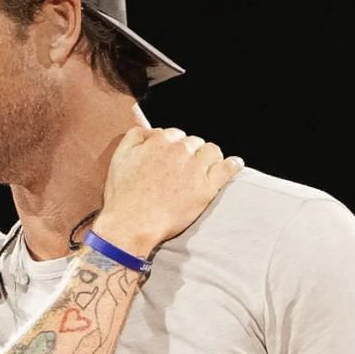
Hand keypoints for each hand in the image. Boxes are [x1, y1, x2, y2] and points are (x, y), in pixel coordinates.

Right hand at [94, 127, 242, 258]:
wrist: (132, 224)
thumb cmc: (123, 195)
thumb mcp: (120, 157)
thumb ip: (136, 137)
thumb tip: (151, 130)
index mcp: (159, 141)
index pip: (174, 135)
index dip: (172, 147)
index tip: (170, 159)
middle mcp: (179, 151)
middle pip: (193, 142)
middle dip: (189, 152)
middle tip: (182, 170)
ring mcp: (195, 169)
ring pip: (211, 151)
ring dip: (208, 157)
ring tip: (204, 168)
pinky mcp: (206, 188)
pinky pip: (226, 169)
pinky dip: (232, 165)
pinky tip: (234, 164)